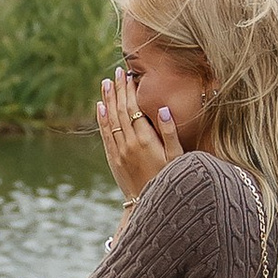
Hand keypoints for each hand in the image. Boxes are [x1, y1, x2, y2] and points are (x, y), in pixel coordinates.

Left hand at [97, 65, 182, 197]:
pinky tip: (100, 106)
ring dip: (108, 100)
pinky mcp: (113, 159)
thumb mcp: (177, 157)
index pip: (134, 108)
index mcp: (145, 139)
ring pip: (110, 120)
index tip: (129, 75)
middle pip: (120, 110)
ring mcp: (118, 151)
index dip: (130, 91)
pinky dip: (101, 119)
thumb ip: (170, 132)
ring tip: (106, 83)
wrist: (150, 204)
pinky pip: (104, 134)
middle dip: (118, 90)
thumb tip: (163, 109)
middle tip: (117, 72)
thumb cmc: (169, 179)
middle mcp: (128, 143)